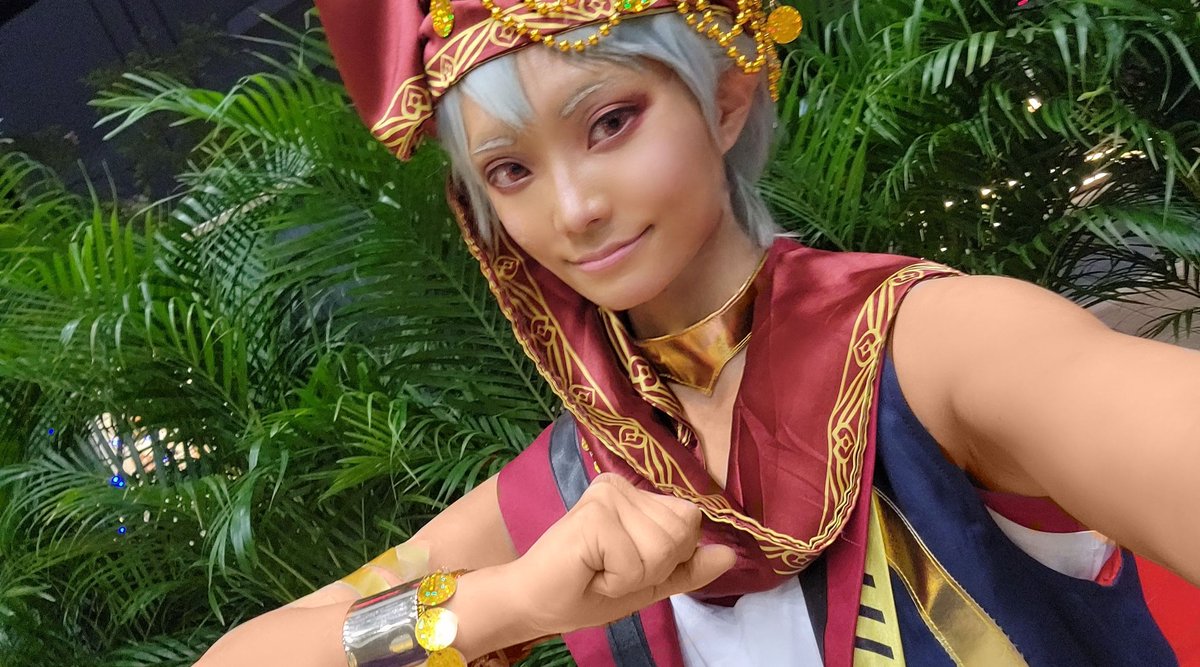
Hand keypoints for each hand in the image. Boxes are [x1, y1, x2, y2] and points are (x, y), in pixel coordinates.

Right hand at [507, 473, 734, 636]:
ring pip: (664, 548)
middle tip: (612, 570)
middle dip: (654, 567)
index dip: (669, 556)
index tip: (628, 564)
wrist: (536, 603)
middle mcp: (623, 486)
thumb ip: (687, 568)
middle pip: (682, 532)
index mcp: (637, 495)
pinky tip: (590, 570)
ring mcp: (608, 495)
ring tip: (600, 570)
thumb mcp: (648, 583)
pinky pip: (639, 561)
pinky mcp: (595, 513)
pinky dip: (619, 579)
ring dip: (635, 576)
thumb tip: (730, 555)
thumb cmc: (586, 590)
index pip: (690, 520)